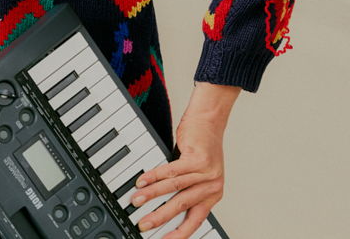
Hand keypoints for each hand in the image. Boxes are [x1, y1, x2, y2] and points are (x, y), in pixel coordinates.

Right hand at [131, 93, 231, 236]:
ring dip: (152, 196)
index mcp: (213, 194)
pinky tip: (142, 181)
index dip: (180, 233)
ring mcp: (206, 172)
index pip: (196, 220)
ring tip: (137, 201)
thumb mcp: (198, 175)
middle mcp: (212, 186)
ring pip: (174, 189)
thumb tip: (162, 207)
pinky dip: (153, 176)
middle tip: (144, 224)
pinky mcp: (197, 158)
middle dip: (159, 217)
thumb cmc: (202, 148)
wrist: (209, 122)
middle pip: (182, 207)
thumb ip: (186, 190)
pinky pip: (171, 171)